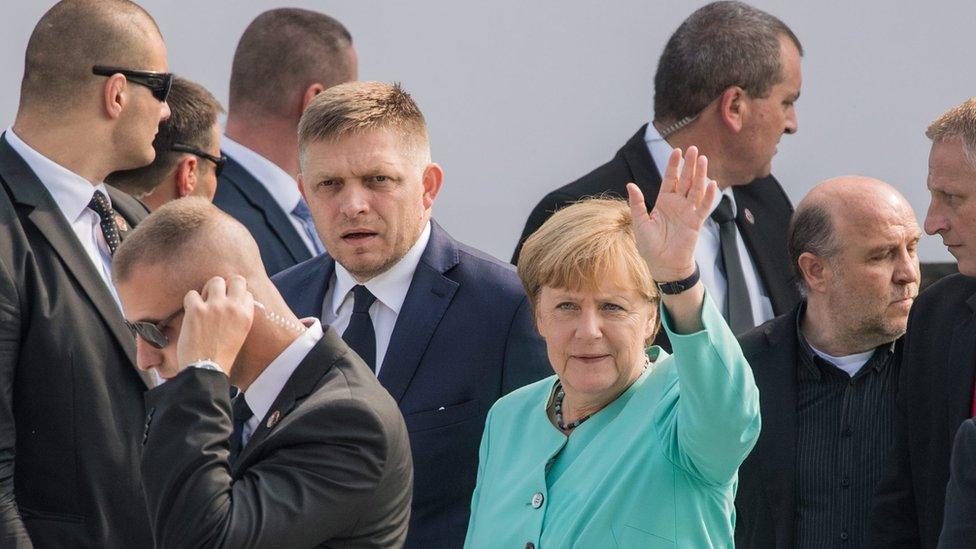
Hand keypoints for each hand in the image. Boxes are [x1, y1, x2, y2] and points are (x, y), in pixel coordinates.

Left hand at [176, 276, 254, 374]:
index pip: (245, 292)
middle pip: (235, 280)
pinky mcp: (197, 309)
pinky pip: (192, 293)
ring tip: (203, 303)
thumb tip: (232, 304)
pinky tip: (191, 312)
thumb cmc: (222, 355)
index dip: (236, 296)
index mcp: (246, 315)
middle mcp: (234, 307)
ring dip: (208, 290)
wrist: (207, 369)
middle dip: (225, 286)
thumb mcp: (240, 334)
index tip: (228, 303)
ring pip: (214, 281)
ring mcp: (215, 306)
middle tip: (216, 298)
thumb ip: (239, 316)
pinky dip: (190, 301)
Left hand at [627, 146, 716, 282]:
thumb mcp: (640, 223)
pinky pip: (704, 207)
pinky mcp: (696, 222)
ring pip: (696, 189)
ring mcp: (688, 212)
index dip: (673, 165)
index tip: (676, 151)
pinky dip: (709, 196)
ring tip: (704, 160)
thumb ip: (637, 204)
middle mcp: (677, 204)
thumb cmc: (650, 246)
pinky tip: (713, 183)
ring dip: (701, 175)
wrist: (663, 265)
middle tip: (694, 149)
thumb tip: (630, 185)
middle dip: (690, 165)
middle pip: (686, 180)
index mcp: (663, 202)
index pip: (670, 179)